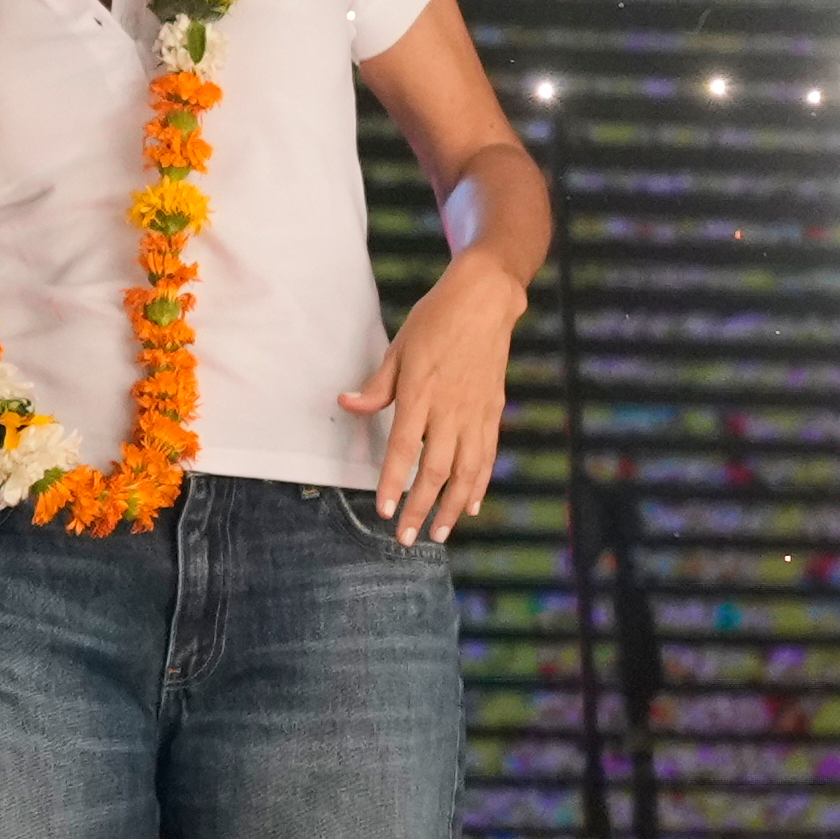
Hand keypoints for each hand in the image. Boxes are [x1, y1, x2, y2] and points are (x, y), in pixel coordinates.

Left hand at [334, 260, 522, 543]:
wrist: (485, 300)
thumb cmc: (436, 321)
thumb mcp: (399, 348)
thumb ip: (377, 386)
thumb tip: (346, 404)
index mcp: (421, 394)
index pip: (403, 449)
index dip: (392, 482)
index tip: (384, 510)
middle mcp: (450, 410)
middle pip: (435, 470)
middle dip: (420, 508)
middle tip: (406, 537)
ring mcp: (476, 413)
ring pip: (466, 472)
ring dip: (453, 507)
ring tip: (441, 533)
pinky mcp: (493, 412)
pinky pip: (487, 456)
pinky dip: (480, 484)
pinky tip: (473, 505)